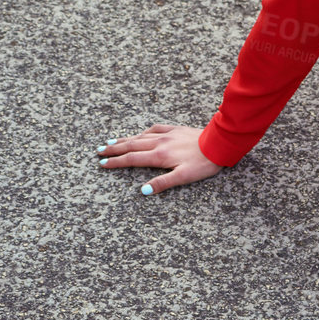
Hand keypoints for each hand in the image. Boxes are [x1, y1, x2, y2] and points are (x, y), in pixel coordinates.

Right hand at [96, 124, 222, 195]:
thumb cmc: (204, 163)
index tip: (102, 164)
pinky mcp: (177, 129)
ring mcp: (168, 134)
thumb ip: (162, 183)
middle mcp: (160, 143)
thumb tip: (142, 191)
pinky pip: (156, 128)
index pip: (132, 159)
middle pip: (132, 146)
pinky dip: (145, 131)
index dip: (116, 163)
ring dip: (125, 139)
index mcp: (160, 156)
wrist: (220, 143)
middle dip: (114, 149)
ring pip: (141, 136)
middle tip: (98, 151)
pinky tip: (142, 133)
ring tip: (111, 142)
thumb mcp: (184, 177)